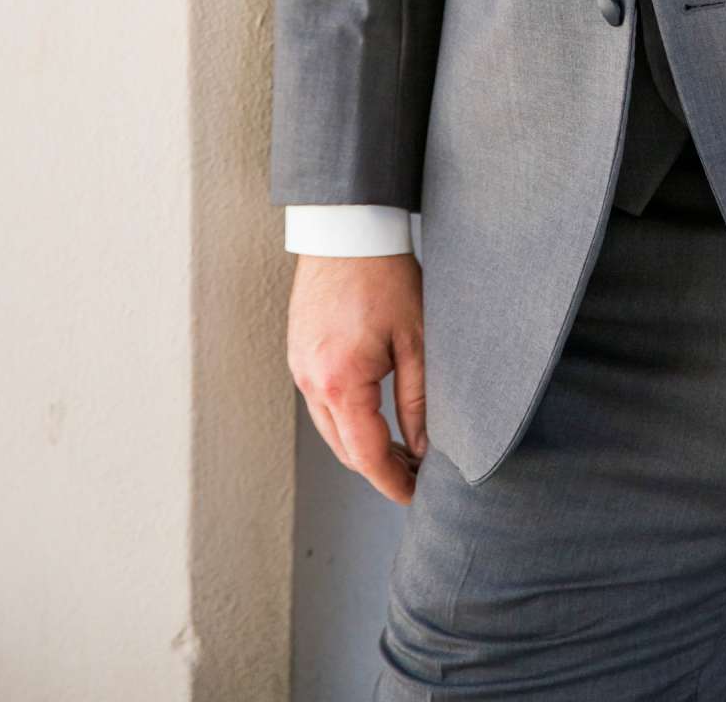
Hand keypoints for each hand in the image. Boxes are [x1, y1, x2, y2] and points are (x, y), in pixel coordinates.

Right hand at [287, 252, 427, 504]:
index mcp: (340, 381)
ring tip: (401, 450)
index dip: (393, 481)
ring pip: (330, 428)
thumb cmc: (385, 275)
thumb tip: (426, 447)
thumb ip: (420, 399)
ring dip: (362, 446)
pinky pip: (321, 403)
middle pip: (344, 449)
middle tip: (416, 476)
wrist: (347, 229)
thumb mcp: (417, 339)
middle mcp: (310, 380)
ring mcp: (299, 367)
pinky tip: (374, 416)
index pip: (366, 454)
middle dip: (379, 469)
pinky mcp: (298, 354)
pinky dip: (346, 419)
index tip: (415, 496)